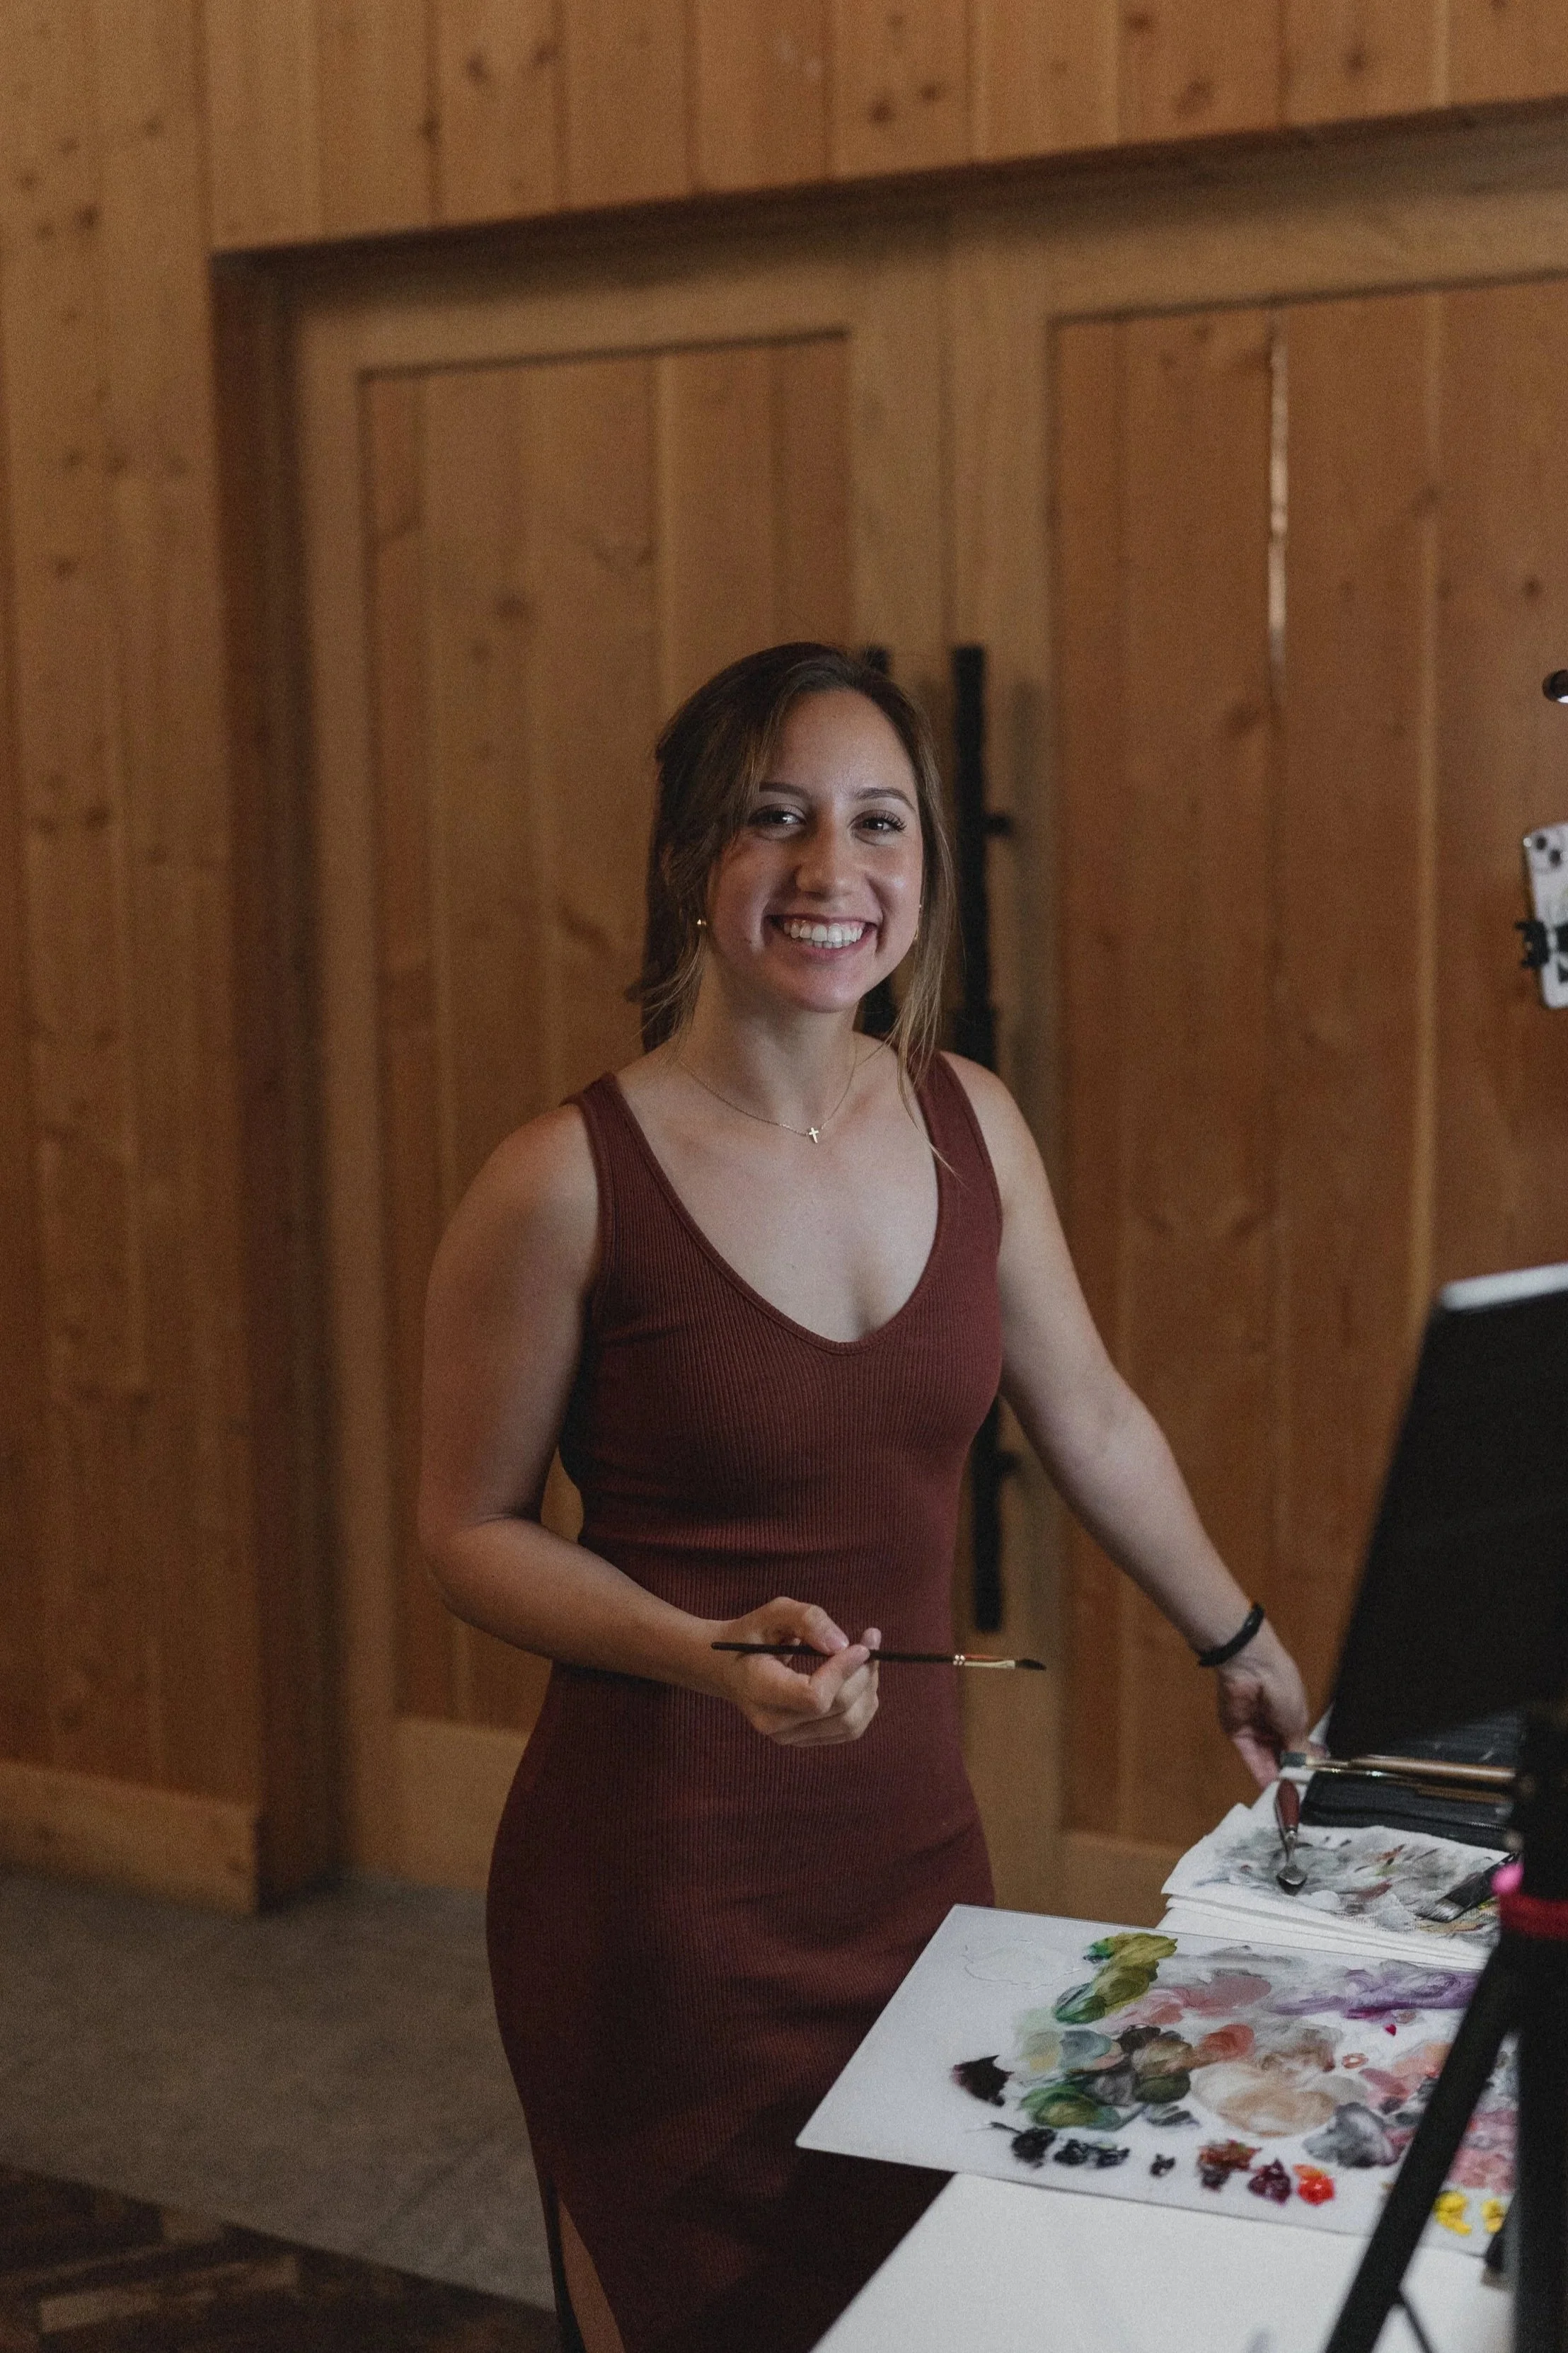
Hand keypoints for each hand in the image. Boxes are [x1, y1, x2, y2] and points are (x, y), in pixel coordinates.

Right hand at [707, 1597, 880, 1746]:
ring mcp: (789, 1737)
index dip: (843, 1672)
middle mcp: (774, 1723)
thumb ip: (807, 1620)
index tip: (861, 1645)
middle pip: (837, 1710)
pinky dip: (863, 1703)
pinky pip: (848, 1730)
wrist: (729, 1667)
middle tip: (872, 1641)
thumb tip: (842, 1644)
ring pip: (849, 1724)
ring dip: (868, 1689)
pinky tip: (858, 1678)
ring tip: (867, 1659)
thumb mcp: (773, 1613)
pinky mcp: (804, 1739)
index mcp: (760, 1690)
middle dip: (864, 1674)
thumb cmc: (753, 1635)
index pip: (813, 1697)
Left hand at [1213, 1621, 1309, 1788]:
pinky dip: (1259, 1772)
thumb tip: (1305, 1770)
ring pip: (1266, 1759)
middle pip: (1281, 1756)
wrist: (1252, 1670)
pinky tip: (1270, 1791)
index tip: (1308, 1787)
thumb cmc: (1283, 1690)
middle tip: (1296, 1801)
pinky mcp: (1237, 1735)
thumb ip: (1299, 1749)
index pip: (1298, 1748)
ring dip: (1275, 1778)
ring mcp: (1255, 1731)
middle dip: (1288, 1775)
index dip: (1302, 1766)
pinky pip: (1250, 1757)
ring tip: (1285, 1801)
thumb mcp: (1297, 1722)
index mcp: (1293, 1719)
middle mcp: (1275, 1726)